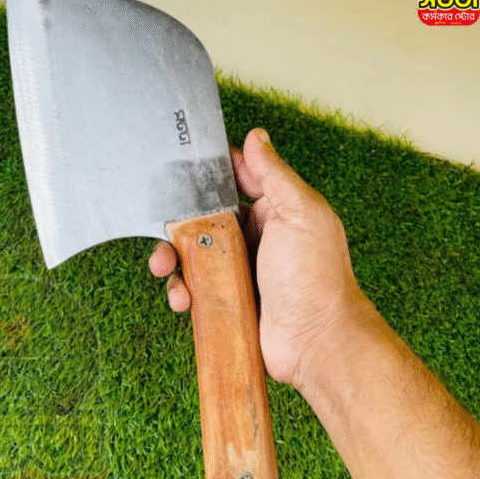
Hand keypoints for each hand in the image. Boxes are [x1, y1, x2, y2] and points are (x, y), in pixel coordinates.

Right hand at [149, 128, 368, 389]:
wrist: (316, 341)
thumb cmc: (316, 275)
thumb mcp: (300, 213)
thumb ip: (274, 175)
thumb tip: (256, 137)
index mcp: (271, 210)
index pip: (233, 179)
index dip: (207, 173)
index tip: (180, 166)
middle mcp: (251, 237)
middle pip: (203, 217)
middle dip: (179, 219)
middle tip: (164, 224)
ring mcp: (236, 269)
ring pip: (190, 253)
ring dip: (170, 256)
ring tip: (163, 264)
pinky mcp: (224, 299)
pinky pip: (193, 288)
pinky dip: (181, 290)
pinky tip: (183, 298)